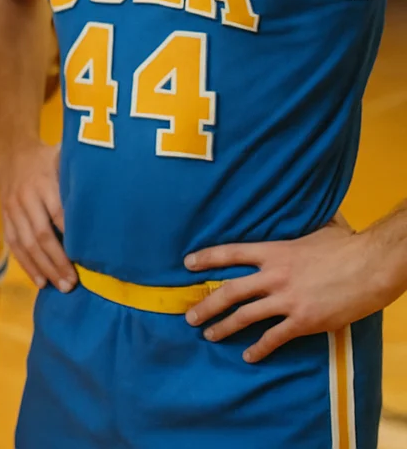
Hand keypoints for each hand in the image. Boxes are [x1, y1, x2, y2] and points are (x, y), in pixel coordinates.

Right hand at [0, 140, 74, 291]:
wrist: (12, 150)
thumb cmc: (49, 157)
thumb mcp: (65, 155)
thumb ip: (83, 170)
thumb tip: (116, 183)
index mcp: (44, 181)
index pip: (59, 213)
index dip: (72, 236)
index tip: (89, 257)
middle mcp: (26, 197)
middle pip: (42, 234)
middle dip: (58, 261)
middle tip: (74, 283)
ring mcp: (12, 208)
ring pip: (27, 243)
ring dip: (44, 267)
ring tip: (61, 286)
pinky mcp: (5, 217)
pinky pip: (14, 244)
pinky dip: (26, 264)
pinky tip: (40, 281)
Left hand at [184, 216, 393, 361]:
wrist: (374, 266)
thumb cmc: (350, 245)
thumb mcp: (320, 228)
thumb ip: (304, 224)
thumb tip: (308, 207)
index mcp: (275, 251)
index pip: (231, 253)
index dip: (207, 258)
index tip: (187, 264)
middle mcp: (275, 276)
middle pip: (230, 291)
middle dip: (206, 304)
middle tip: (189, 315)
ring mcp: (288, 299)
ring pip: (245, 316)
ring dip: (223, 327)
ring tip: (208, 335)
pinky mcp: (304, 320)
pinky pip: (275, 337)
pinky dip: (259, 348)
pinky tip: (248, 355)